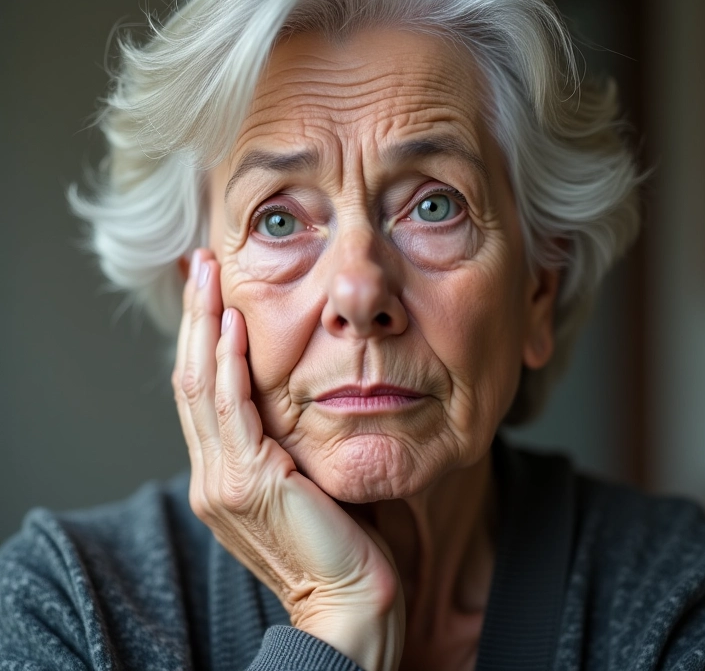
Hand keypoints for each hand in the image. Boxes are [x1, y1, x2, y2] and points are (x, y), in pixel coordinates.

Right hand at [171, 249, 404, 670]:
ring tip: (208, 275)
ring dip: (204, 325)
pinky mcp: (245, 484)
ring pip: (200, 385)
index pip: (203, 390)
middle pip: (192, 377)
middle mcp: (211, 474)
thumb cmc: (343, 540)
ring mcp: (221, 481)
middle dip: (195, 316)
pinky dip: (227, 363)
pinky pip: (229, 410)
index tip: (211, 289)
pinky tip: (230, 324)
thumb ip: (292, 439)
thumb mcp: (309, 476)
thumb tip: (305, 392)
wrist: (351, 603)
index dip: (202, 336)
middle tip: (199, 263)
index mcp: (224, 473)